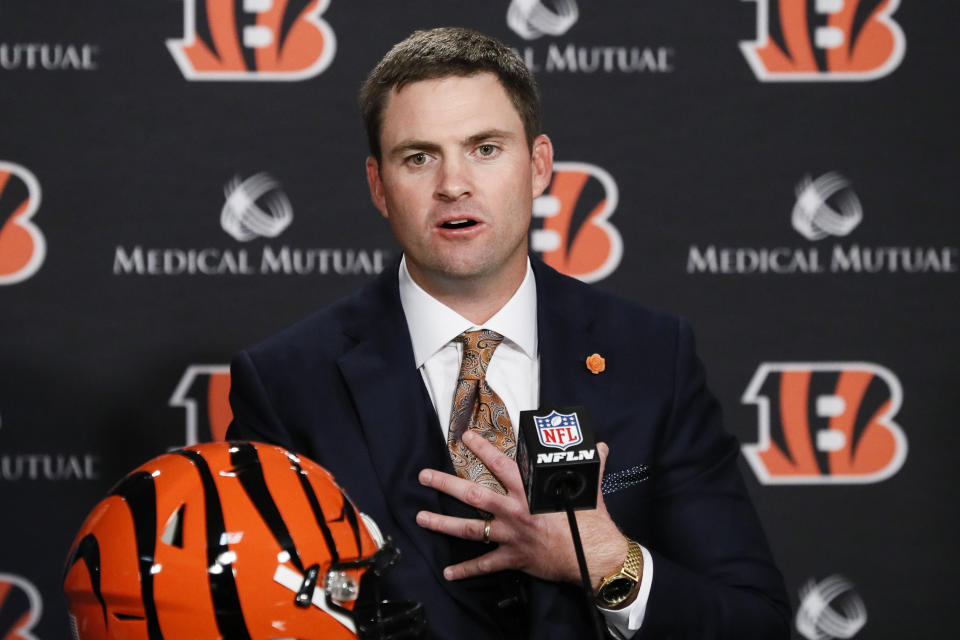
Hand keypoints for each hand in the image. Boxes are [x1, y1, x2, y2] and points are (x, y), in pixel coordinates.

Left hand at [415, 431, 627, 585]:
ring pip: (471, 529)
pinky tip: (449, 571)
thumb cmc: (591, 521)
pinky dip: (466, 570)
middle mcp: (514, 511)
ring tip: (421, 518)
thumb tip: (599, 448)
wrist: (594, 556)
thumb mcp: (588, 489)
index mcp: (530, 492)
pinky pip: (486, 565)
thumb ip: (589, 466)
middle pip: (474, 495)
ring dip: (443, 524)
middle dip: (446, 484)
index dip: (482, 449)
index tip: (465, 438)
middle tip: (424, 476)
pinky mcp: (513, 558)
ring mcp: (511, 535)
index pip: (501, 465)